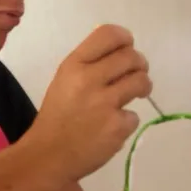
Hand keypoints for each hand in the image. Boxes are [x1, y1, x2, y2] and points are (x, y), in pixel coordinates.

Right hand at [29, 24, 151, 181]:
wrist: (48, 155)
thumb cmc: (56, 115)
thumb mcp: (64, 80)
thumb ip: (89, 62)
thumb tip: (119, 45)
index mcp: (74, 65)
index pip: (109, 34)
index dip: (125, 38)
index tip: (127, 48)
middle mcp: (89, 79)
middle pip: (132, 57)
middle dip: (139, 64)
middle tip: (135, 73)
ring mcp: (105, 103)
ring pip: (141, 81)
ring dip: (142, 87)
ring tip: (134, 94)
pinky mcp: (117, 126)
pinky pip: (134, 115)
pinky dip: (126, 121)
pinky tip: (112, 126)